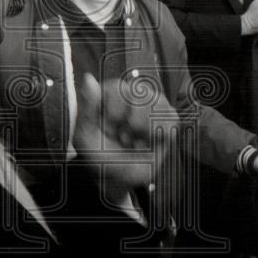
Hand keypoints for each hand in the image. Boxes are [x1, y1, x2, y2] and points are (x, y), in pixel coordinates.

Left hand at [74, 73, 177, 203]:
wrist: (120, 179)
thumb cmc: (101, 156)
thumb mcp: (86, 136)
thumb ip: (87, 108)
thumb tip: (88, 78)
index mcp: (108, 96)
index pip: (117, 88)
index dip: (115, 111)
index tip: (110, 128)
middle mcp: (131, 96)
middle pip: (140, 93)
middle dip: (131, 122)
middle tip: (123, 138)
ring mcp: (151, 106)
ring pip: (157, 103)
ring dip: (145, 129)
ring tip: (135, 141)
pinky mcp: (167, 120)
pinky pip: (171, 118)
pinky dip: (160, 133)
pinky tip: (151, 142)